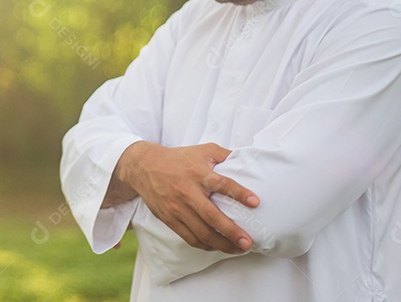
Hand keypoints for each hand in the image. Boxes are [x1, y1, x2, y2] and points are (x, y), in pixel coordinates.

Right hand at [117, 141, 259, 253]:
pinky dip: (205, 245)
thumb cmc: (178, 158)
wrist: (144, 167)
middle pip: (212, 216)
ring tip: (238, 249)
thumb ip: (224, 154)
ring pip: (202, 233)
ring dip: (222, 244)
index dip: (239, 193)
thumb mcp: (202, 150)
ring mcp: (177, 208)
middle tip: (248, 242)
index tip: (255, 202)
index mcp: (197, 173)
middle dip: (232, 232)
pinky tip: (217, 247)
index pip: (222, 184)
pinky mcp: (169, 218)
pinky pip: (190, 237)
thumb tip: (246, 159)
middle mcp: (187, 192)